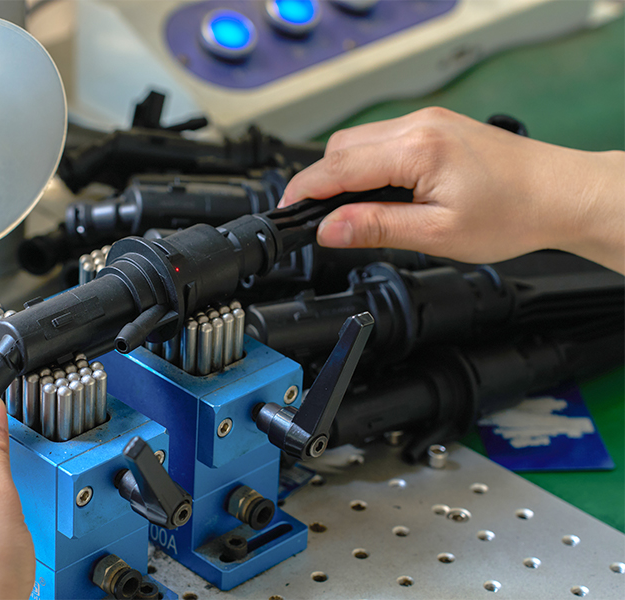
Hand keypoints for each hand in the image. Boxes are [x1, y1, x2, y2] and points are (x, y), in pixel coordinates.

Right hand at [280, 107, 623, 272]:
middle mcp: (419, 125)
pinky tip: (375, 189)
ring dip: (343, 172)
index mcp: (417, 149)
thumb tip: (328, 228)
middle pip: (342, 148)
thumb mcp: (437, 234)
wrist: (562, 194)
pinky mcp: (436, 126)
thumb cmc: (514, 214)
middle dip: (320, 181)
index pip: (338, 167)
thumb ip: (376, 227)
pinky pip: (383, 140)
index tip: (285, 211)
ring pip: (360, 141)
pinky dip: (367, 163)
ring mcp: (428, 122)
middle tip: (313, 218)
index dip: (304, 191)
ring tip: (347, 210)